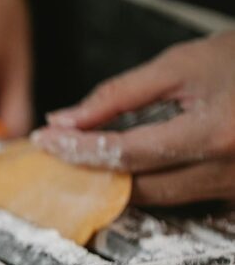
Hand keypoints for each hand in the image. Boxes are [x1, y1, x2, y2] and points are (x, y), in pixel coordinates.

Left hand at [31, 31, 234, 205]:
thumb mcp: (182, 65)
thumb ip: (119, 96)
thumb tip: (67, 121)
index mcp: (216, 133)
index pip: (127, 153)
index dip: (79, 149)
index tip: (48, 140)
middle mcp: (228, 171)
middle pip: (138, 188)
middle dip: (93, 172)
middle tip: (60, 151)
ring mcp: (234, 190)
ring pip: (157, 199)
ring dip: (118, 181)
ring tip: (88, 155)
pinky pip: (180, 198)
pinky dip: (149, 183)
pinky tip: (127, 166)